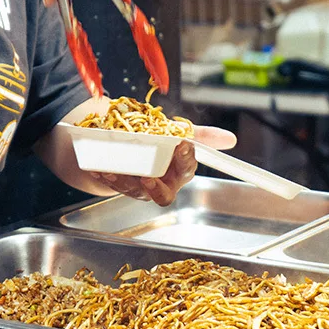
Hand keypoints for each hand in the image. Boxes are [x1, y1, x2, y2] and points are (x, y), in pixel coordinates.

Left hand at [90, 126, 236, 205]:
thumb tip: (231, 138)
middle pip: (163, 194)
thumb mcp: (177, 134)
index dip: (186, 159)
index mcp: (177, 171)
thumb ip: (202, 136)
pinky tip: (97, 168)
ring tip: (113, 168)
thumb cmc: (156, 143)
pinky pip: (113, 186)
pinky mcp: (119, 186)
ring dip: (123, 181)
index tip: (183, 144)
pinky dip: (105, 177)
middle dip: (155, 188)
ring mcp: (139, 187)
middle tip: (147, 177)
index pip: (187, 169)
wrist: (126, 150)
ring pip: (134, 191)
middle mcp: (160, 183)